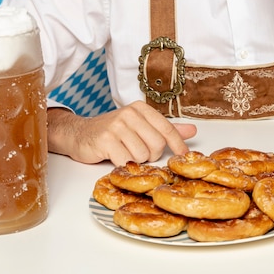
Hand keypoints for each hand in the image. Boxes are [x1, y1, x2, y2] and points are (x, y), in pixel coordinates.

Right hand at [47, 102, 196, 165]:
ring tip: (125, 152)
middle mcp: (130, 113)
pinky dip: (123, 164)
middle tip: (139, 152)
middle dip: (151, 155)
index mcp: (141, 108)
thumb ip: (165, 129)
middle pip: (157, 144)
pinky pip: (126, 160)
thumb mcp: (140, 126)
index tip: (184, 156)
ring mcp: (117, 125)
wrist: (80, 134)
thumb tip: (193, 131)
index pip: (167, 128)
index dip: (178, 144)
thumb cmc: (113, 131)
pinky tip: (116, 157)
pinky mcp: (106, 139)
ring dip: (135, 160)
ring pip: (142, 155)